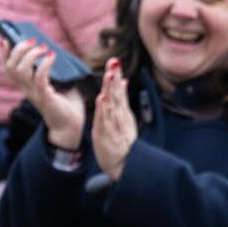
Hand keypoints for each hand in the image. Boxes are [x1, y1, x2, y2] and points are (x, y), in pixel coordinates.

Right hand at [7, 39, 84, 149]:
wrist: (70, 126)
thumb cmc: (66, 104)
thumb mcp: (58, 83)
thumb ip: (54, 70)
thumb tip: (54, 51)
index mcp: (26, 86)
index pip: (7, 69)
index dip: (3, 54)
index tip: (5, 40)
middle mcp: (26, 89)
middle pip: (11, 67)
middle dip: (18, 49)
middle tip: (33, 41)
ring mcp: (34, 94)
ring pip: (20, 71)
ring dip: (31, 55)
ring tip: (43, 48)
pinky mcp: (45, 97)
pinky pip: (39, 78)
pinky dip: (44, 64)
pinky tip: (52, 56)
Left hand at [92, 59, 136, 180]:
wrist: (126, 164)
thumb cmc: (123, 140)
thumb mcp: (125, 117)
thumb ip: (123, 99)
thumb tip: (124, 81)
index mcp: (122, 111)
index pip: (119, 90)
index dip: (117, 76)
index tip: (115, 61)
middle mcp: (118, 116)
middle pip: (116, 93)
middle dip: (114, 77)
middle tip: (114, 62)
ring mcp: (112, 124)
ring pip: (111, 104)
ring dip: (110, 89)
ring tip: (109, 76)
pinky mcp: (104, 134)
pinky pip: (103, 120)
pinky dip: (103, 109)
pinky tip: (102, 99)